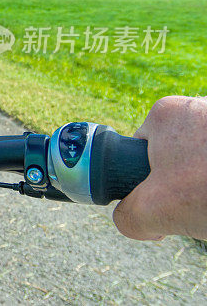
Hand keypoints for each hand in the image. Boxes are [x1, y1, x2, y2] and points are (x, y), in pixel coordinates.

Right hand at [113, 96, 206, 239]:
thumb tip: (132, 219)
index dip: (151, 181)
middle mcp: (198, 106)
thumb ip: (127, 216)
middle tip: (198, 204)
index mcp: (165, 113)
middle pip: (178, 154)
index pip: (143, 149)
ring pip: (206, 160)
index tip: (168, 199)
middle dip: (185, 183)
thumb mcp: (153, 211)